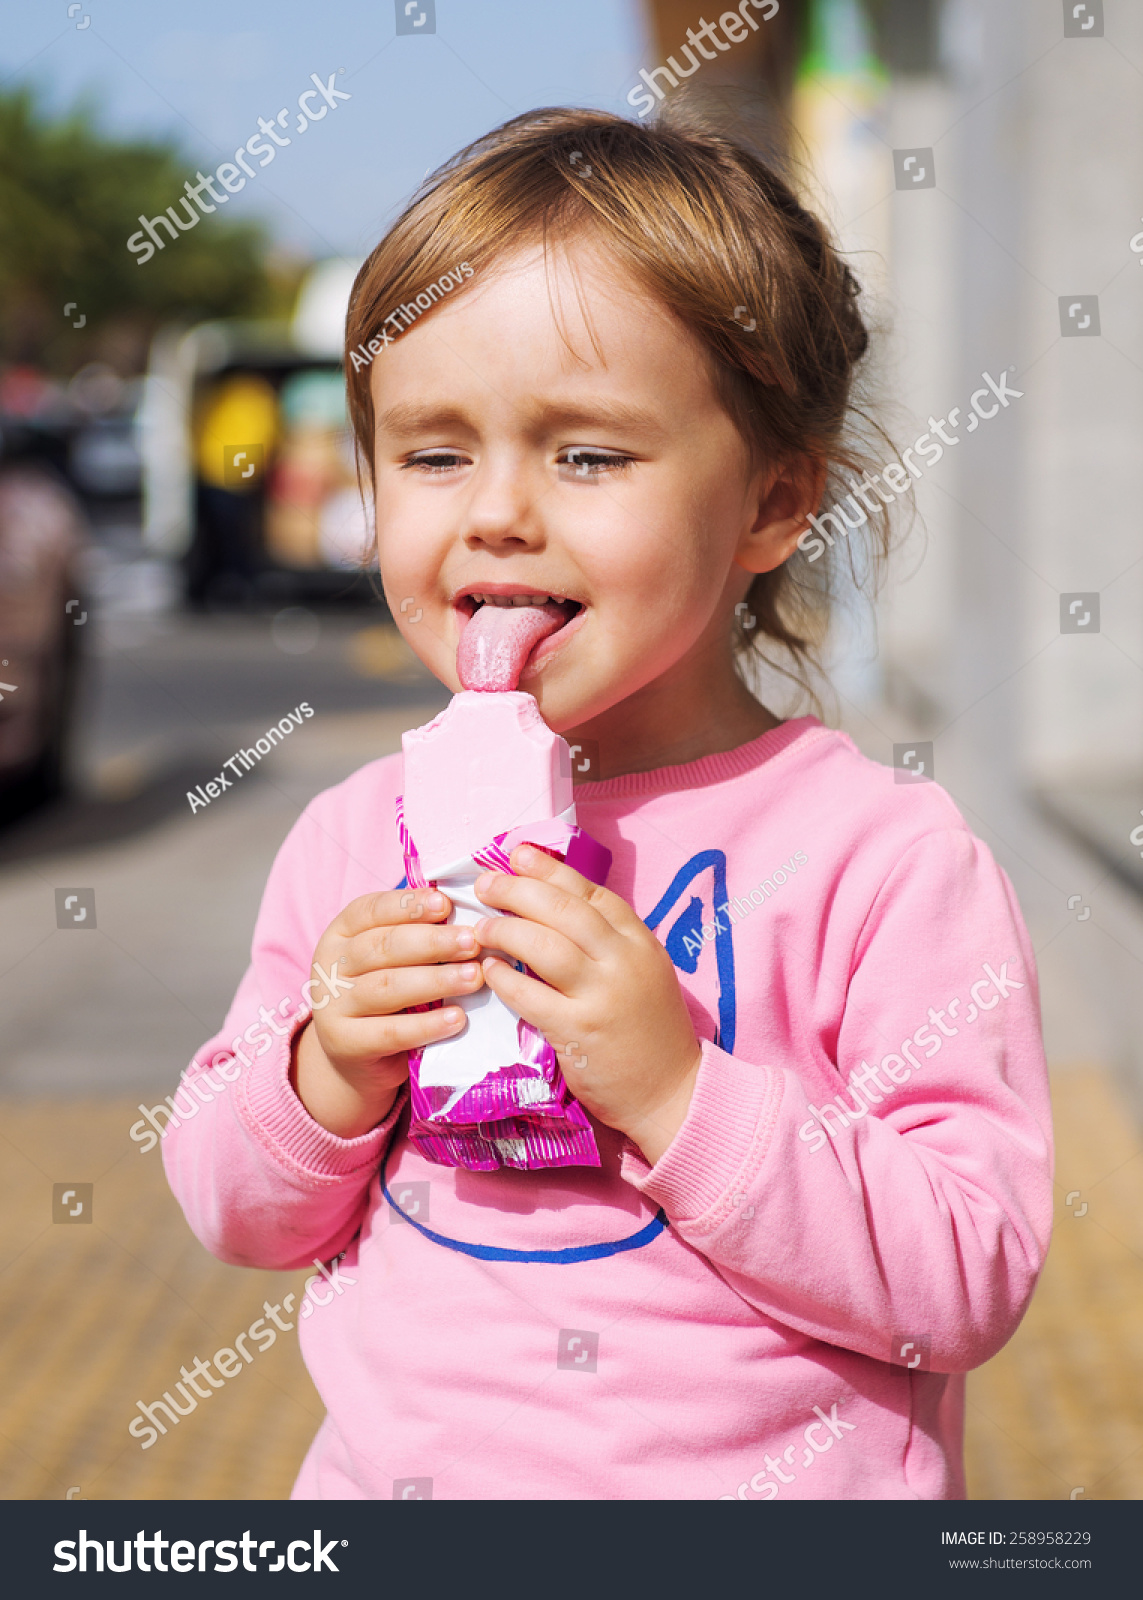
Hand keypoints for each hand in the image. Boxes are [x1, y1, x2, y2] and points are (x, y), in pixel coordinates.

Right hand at [292, 887, 483, 1138]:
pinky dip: (426, 1025)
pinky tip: (457, 1018)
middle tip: (473, 941)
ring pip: (387, 986)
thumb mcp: (393, 959)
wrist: (355, 1057)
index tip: (446, 904)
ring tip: (474, 976)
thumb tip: (470, 915)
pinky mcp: (344, 1043)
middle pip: (383, 946)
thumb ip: (419, 935)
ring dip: (436, 980)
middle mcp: (330, 965)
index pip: (372, 910)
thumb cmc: (386, 996)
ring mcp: (331, 1005)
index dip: (409, 905)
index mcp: (341, 933)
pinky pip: (390, 1032)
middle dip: (433, 942)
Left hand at [473, 845, 702, 1164]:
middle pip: (564, 910)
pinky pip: (531, 995)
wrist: (672, 1092)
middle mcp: (624, 961)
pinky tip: (489, 970)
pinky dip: (505, 978)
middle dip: (518, 890)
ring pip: (544, 945)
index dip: (551, 870)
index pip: (591, 892)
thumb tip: (553, 906)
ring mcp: (603, 996)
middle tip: (486, 883)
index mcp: (640, 942)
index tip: (518, 854)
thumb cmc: (649, 1031)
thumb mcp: (641, 973)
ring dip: (505, 931)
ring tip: (480, 929)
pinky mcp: (580, 1031)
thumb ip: (607, 942)